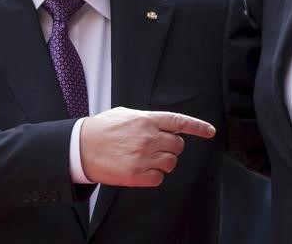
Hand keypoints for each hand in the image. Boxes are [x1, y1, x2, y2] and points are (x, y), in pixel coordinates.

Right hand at [79, 107, 215, 186]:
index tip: (210, 132)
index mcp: (147, 119)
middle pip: (178, 145)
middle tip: (155, 147)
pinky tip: (141, 169)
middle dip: (170, 147)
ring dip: (163, 161)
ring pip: (171, 162)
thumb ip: (148, 119)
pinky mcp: (137, 174)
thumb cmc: (102, 129)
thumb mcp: (126, 114)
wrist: (81, 147)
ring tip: (145, 158)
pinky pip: (159, 178)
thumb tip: (165, 124)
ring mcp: (144, 156)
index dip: (198, 127)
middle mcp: (148, 137)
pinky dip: (154, 176)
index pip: (179, 121)